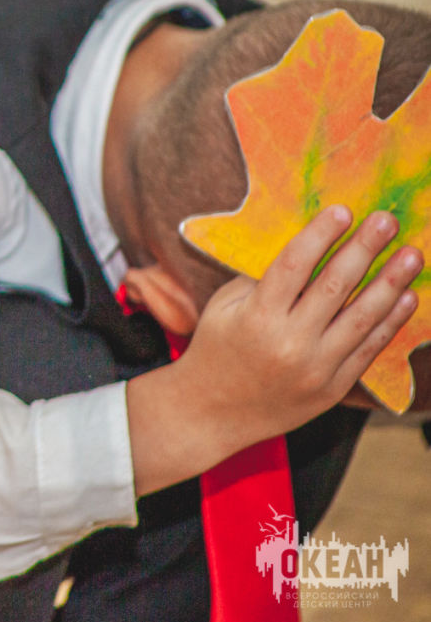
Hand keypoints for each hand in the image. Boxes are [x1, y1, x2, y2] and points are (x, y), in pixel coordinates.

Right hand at [128, 207, 420, 494]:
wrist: (211, 411)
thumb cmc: (216, 348)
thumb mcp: (223, 307)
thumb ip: (261, 278)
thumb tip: (307, 246)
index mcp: (256, 316)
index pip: (294, 265)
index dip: (320, 235)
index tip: (343, 210)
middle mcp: (288, 342)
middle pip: (334, 286)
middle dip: (364, 249)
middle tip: (387, 220)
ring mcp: (315, 368)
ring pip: (361, 319)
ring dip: (391, 283)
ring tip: (411, 255)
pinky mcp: (333, 388)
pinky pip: (368, 350)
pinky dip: (390, 322)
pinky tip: (407, 297)